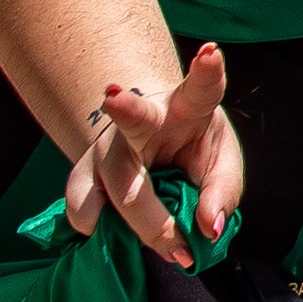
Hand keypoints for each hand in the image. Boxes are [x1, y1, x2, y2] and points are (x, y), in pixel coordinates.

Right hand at [60, 45, 243, 265]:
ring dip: (147, 222)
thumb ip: (222, 192)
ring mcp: (104, 147)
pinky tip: (119, 238)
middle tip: (116, 97)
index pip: (200, 88)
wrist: (147, 149)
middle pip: (132, 118)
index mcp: (186, 108)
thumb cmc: (192, 152)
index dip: (206, 70)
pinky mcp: (80, 177)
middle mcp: (139, 120)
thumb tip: (209, 228)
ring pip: (115, 183)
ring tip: (177, 250)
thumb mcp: (220, 165)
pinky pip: (84, 211)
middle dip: (124, 107)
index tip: (210, 51)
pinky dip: (107, 233)